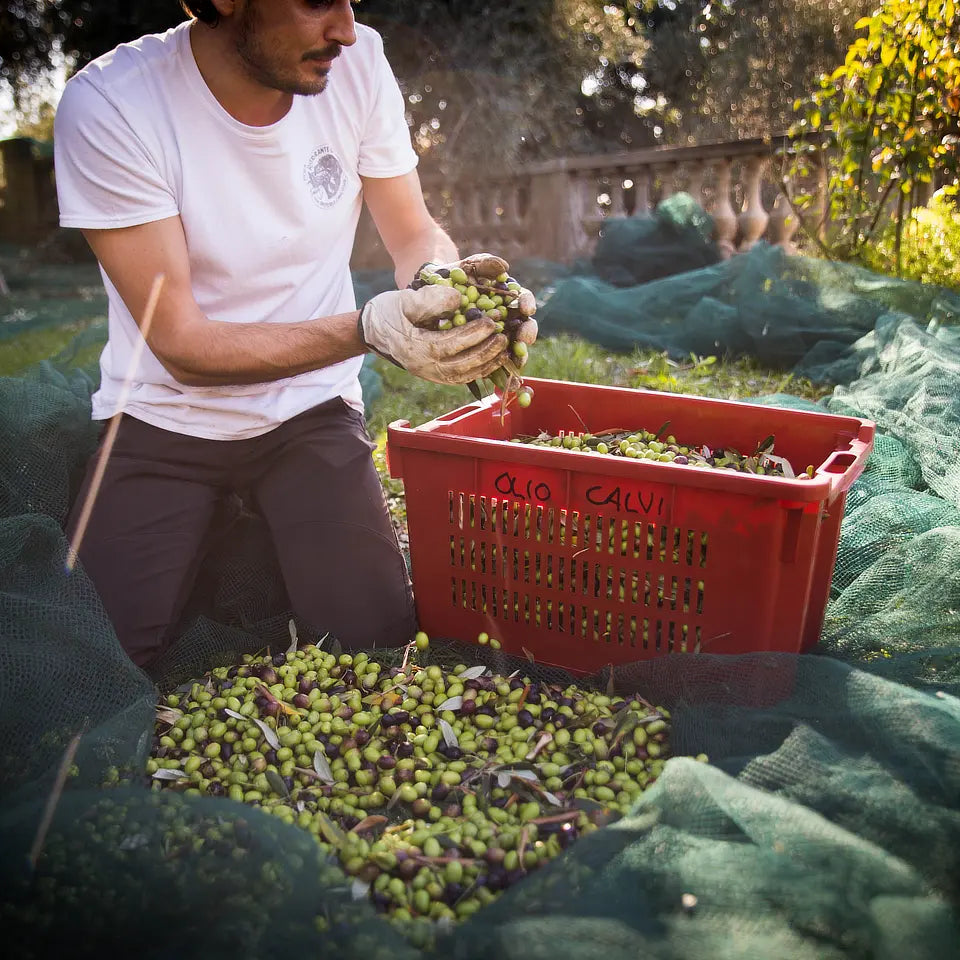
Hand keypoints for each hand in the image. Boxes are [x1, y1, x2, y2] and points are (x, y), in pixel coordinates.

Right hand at [359, 284, 508, 385]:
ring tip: (504, 350)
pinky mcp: (435, 375)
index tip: (490, 322)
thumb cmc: (389, 311)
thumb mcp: (405, 299)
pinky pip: (461, 378)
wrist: (373, 330)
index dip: (472, 335)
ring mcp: (430, 374)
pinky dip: (479, 371)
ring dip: (486, 364)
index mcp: (416, 348)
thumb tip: (459, 299)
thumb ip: (431, 299)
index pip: (449, 344)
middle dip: (485, 352)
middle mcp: (424, 367)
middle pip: (460, 366)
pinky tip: (493, 359)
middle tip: (503, 337)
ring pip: (463, 376)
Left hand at [416, 253, 537, 364]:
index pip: (523, 300)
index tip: (526, 308)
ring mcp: (496, 336)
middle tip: (524, 337)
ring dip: (519, 353)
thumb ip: (484, 263)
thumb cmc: (452, 277)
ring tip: (518, 358)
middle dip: (527, 332)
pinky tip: (505, 374)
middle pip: (524, 326)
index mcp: (507, 297)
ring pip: (513, 346)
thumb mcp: (467, 267)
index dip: (527, 303)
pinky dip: (501, 368)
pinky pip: (494, 362)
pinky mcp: (482, 352)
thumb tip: (504, 266)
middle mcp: (506, 318)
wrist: (430, 295)